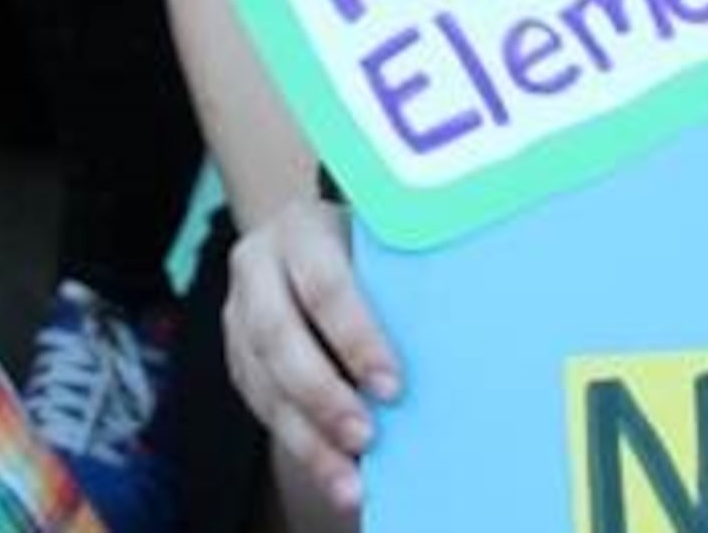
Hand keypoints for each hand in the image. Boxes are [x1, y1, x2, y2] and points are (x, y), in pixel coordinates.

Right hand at [222, 197, 400, 517]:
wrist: (305, 233)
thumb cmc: (365, 241)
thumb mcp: (382, 239)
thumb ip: (404, 277)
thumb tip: (469, 337)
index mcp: (299, 228)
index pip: (324, 285)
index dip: (356, 338)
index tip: (392, 385)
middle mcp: (257, 267)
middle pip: (280, 338)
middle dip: (323, 395)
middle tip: (365, 437)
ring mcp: (238, 313)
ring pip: (264, 382)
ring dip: (307, 436)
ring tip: (347, 479)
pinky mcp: (238, 355)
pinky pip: (262, 405)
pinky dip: (298, 442)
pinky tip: (331, 471)